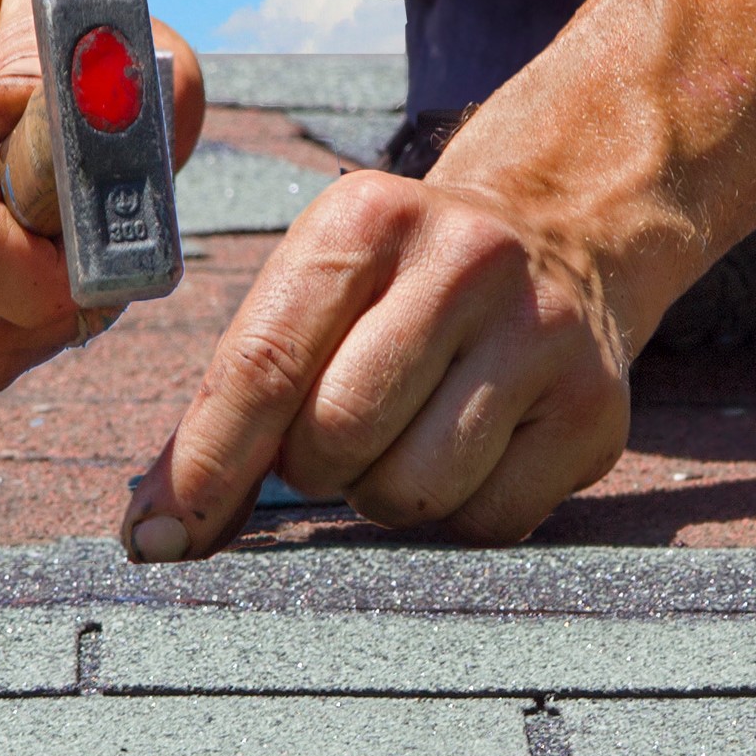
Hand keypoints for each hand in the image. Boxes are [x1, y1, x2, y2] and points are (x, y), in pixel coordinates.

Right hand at [0, 0, 204, 392]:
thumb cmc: (27, 27)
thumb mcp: (87, 18)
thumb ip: (110, 83)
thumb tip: (86, 144)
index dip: (57, 282)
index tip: (107, 258)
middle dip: (60, 311)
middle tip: (94, 255)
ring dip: (36, 324)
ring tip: (53, 253)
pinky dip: (0, 332)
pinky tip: (9, 271)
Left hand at [117, 169, 634, 558]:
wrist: (566, 237)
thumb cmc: (407, 286)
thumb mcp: (324, 285)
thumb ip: (242, 390)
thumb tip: (159, 528)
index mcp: (371, 217)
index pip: (265, 363)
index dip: (206, 463)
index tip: (158, 537)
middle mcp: (469, 262)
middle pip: (339, 434)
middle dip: (314, 469)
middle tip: (334, 446)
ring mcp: (544, 336)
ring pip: (414, 489)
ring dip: (385, 497)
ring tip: (405, 445)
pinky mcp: (597, 410)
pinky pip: (490, 520)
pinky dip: (461, 514)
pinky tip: (472, 457)